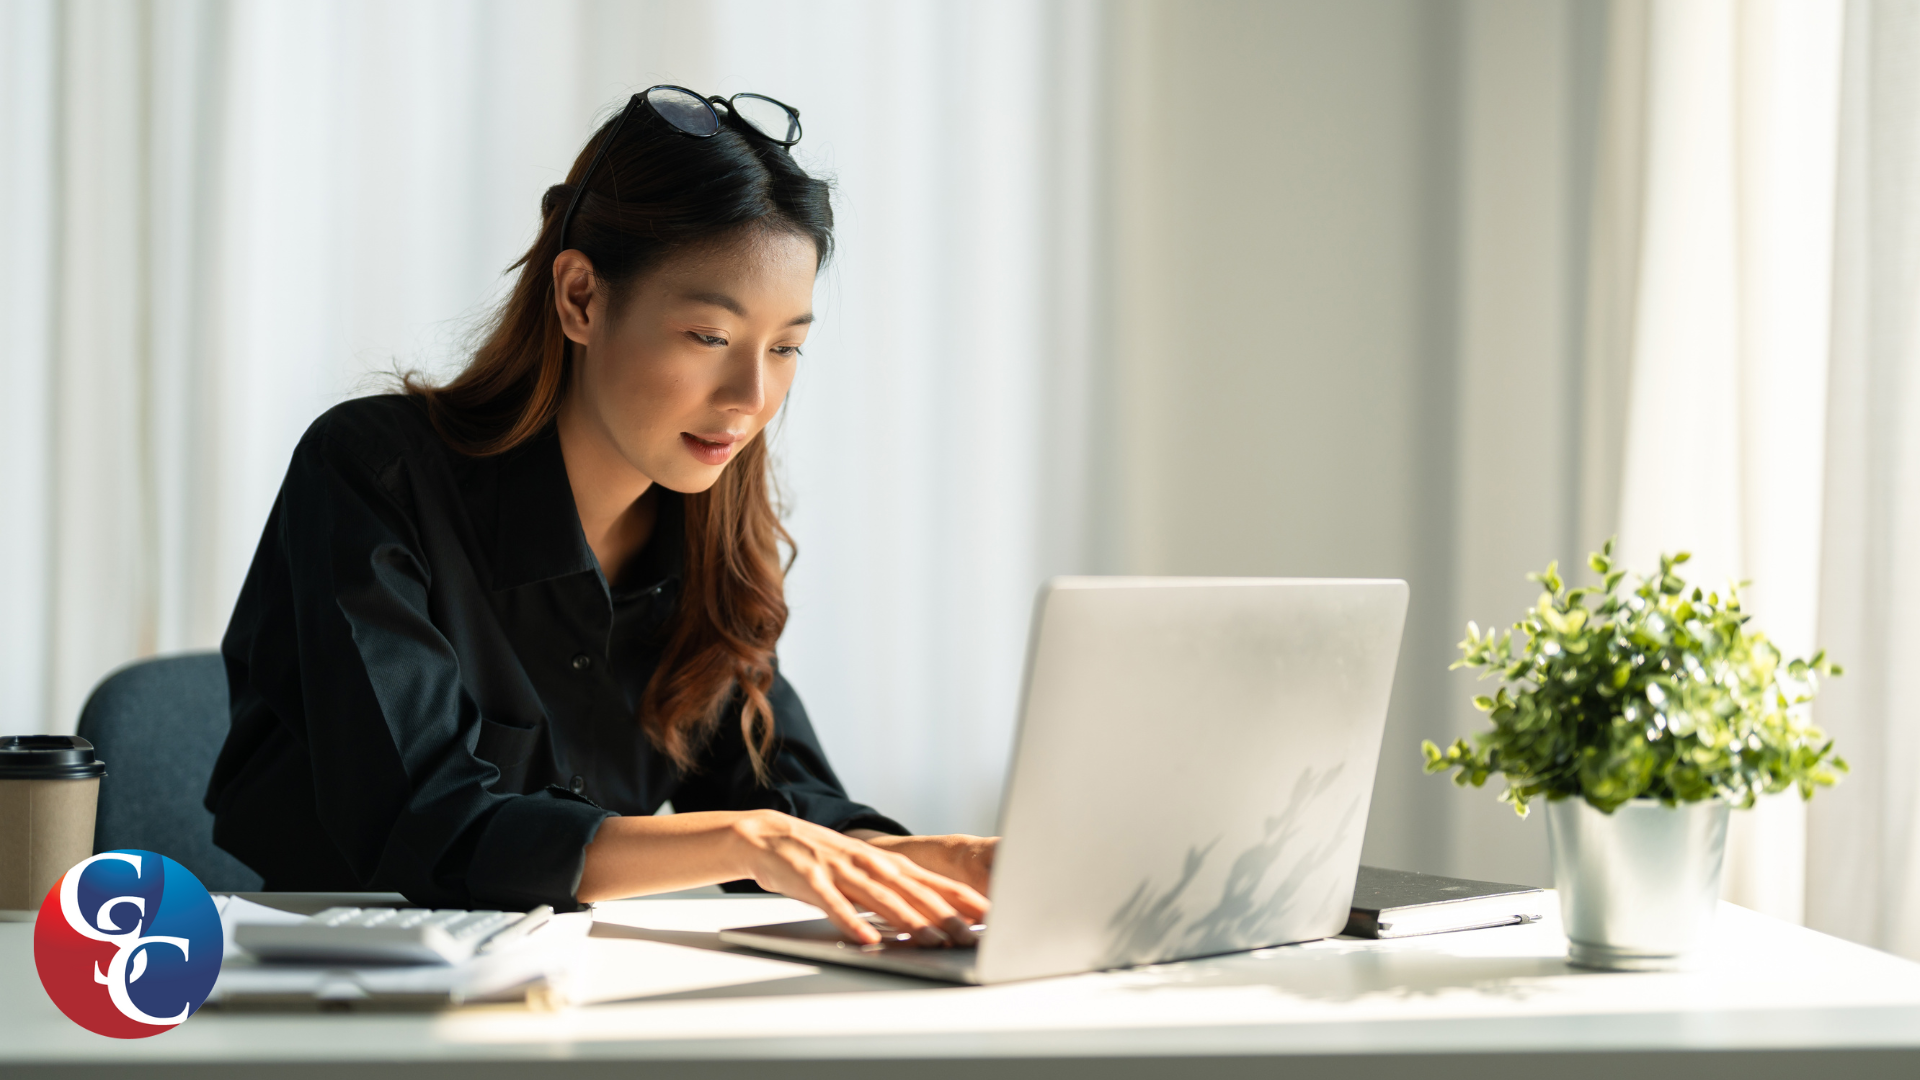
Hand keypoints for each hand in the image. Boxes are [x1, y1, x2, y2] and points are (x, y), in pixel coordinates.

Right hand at [732, 811, 987, 945]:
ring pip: (881, 898)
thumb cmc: (822, 859)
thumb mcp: (864, 870)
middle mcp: (869, 863)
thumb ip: (895, 890)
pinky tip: (867, 939)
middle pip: (913, 892)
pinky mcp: (811, 880)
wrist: (768, 835)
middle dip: (944, 915)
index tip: (989, 915)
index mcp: (885, 862)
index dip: (961, 897)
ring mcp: (840, 870)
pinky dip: (852, 922)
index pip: (931, 881)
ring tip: (931, 941)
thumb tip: (933, 914)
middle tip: (968, 936)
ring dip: (908, 921)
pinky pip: (834, 905)